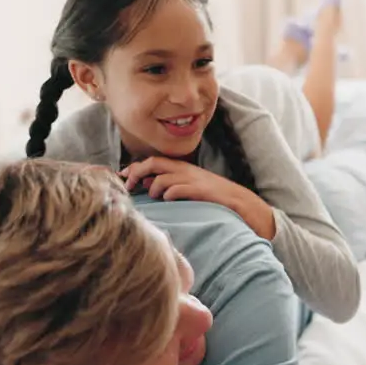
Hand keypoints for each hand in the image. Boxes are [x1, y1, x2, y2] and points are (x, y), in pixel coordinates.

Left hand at [121, 157, 275, 238]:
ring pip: (163, 177)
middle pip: (153, 163)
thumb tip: (146, 184)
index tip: (123, 176)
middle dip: (136, 173)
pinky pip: (178, 188)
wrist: (242, 204)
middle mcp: (186, 170)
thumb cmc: (214, 199)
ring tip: (155, 197)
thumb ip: (170, 183)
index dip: (135, 167)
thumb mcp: (190, 188)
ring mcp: (193, 179)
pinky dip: (169, 193)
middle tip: (129, 185)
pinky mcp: (200, 190)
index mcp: (183, 168)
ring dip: (153, 187)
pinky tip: (169, 200)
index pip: (153, 161)